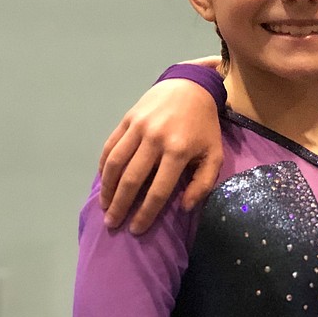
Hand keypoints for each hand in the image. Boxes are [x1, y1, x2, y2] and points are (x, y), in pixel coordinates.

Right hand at [99, 80, 222, 232]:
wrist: (190, 87)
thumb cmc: (204, 126)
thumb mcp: (214, 154)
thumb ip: (203, 183)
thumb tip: (184, 207)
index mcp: (178, 150)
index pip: (159, 190)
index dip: (146, 213)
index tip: (137, 229)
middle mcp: (155, 139)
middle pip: (132, 180)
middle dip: (121, 206)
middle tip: (113, 224)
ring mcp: (137, 128)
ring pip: (115, 164)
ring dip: (107, 189)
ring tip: (104, 207)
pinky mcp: (126, 120)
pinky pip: (109, 147)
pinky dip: (103, 167)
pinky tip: (103, 182)